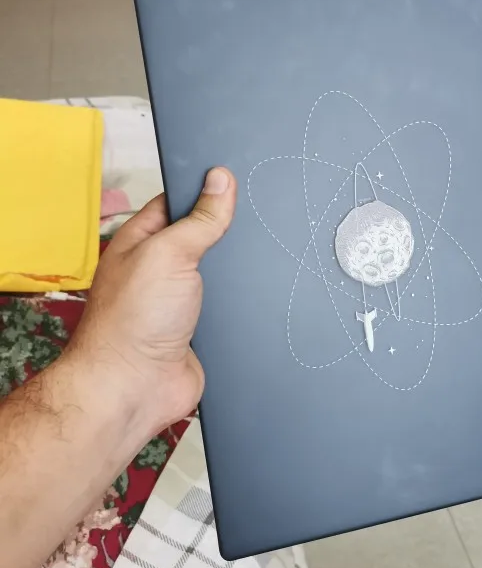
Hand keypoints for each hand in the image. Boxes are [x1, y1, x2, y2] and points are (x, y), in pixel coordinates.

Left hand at [68, 167, 236, 441]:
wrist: (133, 389)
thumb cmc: (130, 323)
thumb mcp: (168, 253)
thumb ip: (199, 219)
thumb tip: (220, 180)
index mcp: (142, 241)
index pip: (178, 203)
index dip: (205, 190)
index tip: (235, 178)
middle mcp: (160, 269)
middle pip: (203, 237)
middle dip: (228, 231)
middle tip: (258, 214)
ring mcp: (180, 301)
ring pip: (219, 274)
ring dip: (238, 271)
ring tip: (265, 252)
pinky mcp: (200, 329)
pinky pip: (229, 307)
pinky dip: (244, 303)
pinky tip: (262, 295)